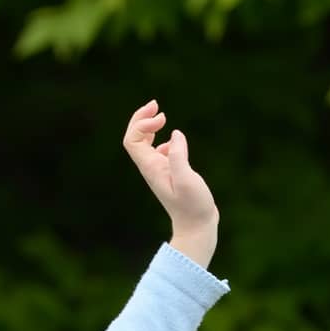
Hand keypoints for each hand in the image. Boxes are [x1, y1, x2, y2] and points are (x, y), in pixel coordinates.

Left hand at [122, 100, 218, 268]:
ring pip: (144, 143)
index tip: (162, 119)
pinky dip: (162, 139)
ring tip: (161, 115)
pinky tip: (174, 141)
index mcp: (151, 167)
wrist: (197, 226)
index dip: (141, 124)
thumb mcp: (187, 180)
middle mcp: (151, 167)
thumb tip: (174, 134)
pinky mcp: (169, 173)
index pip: (132, 140)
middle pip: (134, 138)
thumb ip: (179, 157)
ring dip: (149, 127)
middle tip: (156, 104)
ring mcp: (158, 170)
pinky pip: (158, 151)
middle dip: (141, 119)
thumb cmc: (193, 206)